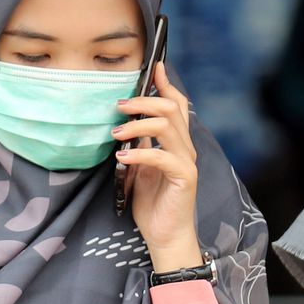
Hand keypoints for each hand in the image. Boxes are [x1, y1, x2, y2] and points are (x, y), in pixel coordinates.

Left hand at [113, 63, 198, 271]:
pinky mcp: (184, 178)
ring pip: (167, 127)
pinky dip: (139, 153)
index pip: (177, 104)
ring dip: (138, 125)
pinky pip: (162, 156)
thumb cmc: (152, 202)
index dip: (166, 84)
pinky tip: (122, 158)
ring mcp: (187, 162)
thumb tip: (126, 122)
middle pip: (172, 109)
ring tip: (116, 132)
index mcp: (177, 142)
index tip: (153, 67)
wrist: (164, 235)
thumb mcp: (140, 166)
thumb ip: (139, 144)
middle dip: (145, 101)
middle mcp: (185, 148)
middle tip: (120, 106)